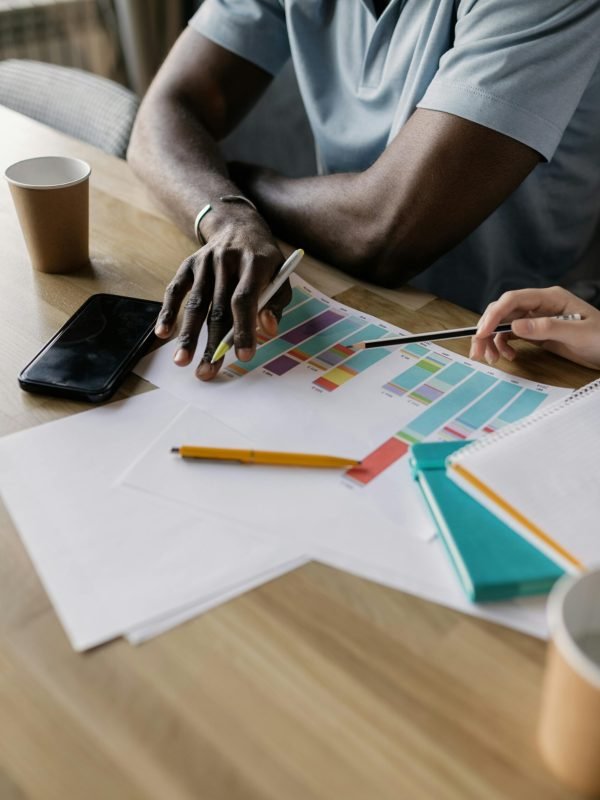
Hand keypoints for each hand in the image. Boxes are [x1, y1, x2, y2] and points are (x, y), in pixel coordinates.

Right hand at [155, 206, 290, 379]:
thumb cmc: (263, 260)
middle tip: (208, 372)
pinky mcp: (188, 264)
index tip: (243, 356)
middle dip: (213, 343)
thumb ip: (276, 303)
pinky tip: (163, 334)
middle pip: (218, 307)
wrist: (238, 225)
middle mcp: (227, 261)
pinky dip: (167, 311)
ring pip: (195, 303)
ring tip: (182, 362)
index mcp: (255, 263)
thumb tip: (268, 330)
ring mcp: (205, 262)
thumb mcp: (281, 275)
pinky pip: (175, 290)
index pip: (245, 300)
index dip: (244, 329)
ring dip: (188, 335)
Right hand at [470, 286, 599, 369]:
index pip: (513, 299)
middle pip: (503, 311)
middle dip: (487, 329)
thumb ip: (547, 328)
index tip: (482, 332)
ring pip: (504, 323)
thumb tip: (516, 325)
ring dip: (492, 340)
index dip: (494, 314)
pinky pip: (512, 334)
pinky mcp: (536, 331)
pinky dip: (504, 345)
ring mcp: (537, 318)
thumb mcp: (578, 333)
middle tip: (478, 349)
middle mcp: (540, 305)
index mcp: (550, 298)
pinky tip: (509, 355)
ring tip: (492, 358)